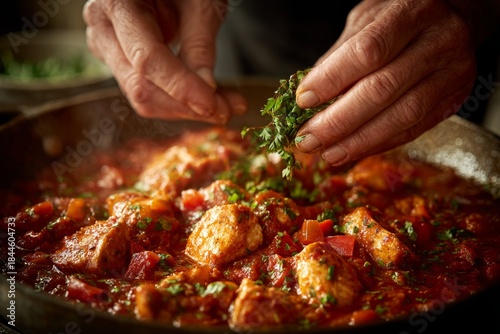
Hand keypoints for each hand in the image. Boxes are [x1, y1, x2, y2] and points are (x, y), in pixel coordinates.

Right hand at [83, 0, 246, 123]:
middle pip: (141, 87)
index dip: (181, 87)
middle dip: (186, 106)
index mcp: (116, 3)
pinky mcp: (121, 63)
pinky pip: (149, 91)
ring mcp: (107, 48)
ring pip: (143, 97)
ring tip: (225, 105)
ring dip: (186, 109)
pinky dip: (180, 101)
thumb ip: (199, 45)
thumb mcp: (199, 3)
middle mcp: (102, 29)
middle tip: (227, 109)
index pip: (147, 59)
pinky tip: (209, 99)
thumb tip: (207, 92)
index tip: (212, 106)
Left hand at [294, 0, 476, 165]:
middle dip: (339, 121)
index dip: (332, 79)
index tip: (303, 100)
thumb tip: (308, 96)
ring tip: (328, 153)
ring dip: (358, 141)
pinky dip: (378, 143)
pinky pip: (413, 130)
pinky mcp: (454, 100)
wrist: (453, 16)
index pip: (368, 51)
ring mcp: (453, 73)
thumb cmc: (399, 18)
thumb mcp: (366, 21)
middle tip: (308, 138)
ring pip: (402, 116)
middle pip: (383, 89)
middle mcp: (440, 41)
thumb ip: (341, 55)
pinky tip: (353, 150)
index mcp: (413, 12)